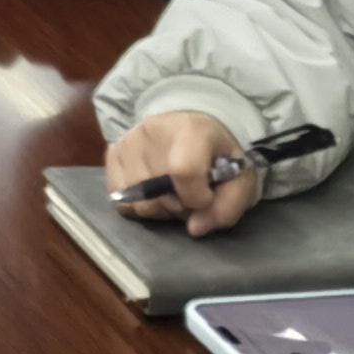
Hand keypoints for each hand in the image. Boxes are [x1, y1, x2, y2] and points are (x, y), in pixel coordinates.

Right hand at [100, 111, 259, 237]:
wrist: (191, 125)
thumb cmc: (218, 156)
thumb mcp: (241, 180)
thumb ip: (228, 207)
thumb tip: (194, 228)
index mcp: (192, 130)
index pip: (183, 170)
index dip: (196, 198)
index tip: (207, 200)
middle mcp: (152, 130)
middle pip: (158, 191)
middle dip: (178, 206)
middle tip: (191, 197)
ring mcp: (128, 141)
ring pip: (137, 198)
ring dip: (157, 208)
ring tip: (171, 194)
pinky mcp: (112, 153)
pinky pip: (119, 197)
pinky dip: (137, 204)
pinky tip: (153, 193)